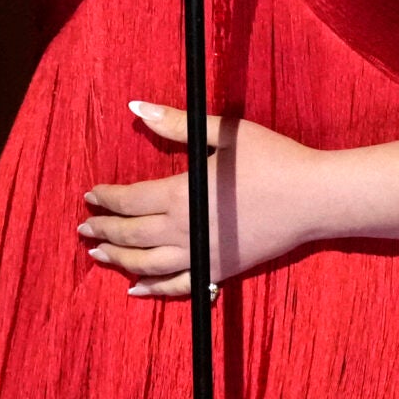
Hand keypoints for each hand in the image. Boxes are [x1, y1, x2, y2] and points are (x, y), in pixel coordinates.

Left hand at [78, 101, 323, 297]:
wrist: (314, 199)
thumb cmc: (272, 159)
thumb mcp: (223, 134)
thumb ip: (175, 124)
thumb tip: (136, 108)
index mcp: (181, 194)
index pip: (129, 200)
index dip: (106, 199)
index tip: (91, 195)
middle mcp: (184, 229)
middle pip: (131, 235)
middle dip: (104, 230)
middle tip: (84, 227)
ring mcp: (201, 254)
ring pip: (146, 265)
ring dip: (118, 260)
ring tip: (98, 255)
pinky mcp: (219, 269)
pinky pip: (178, 286)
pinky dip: (153, 290)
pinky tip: (135, 290)